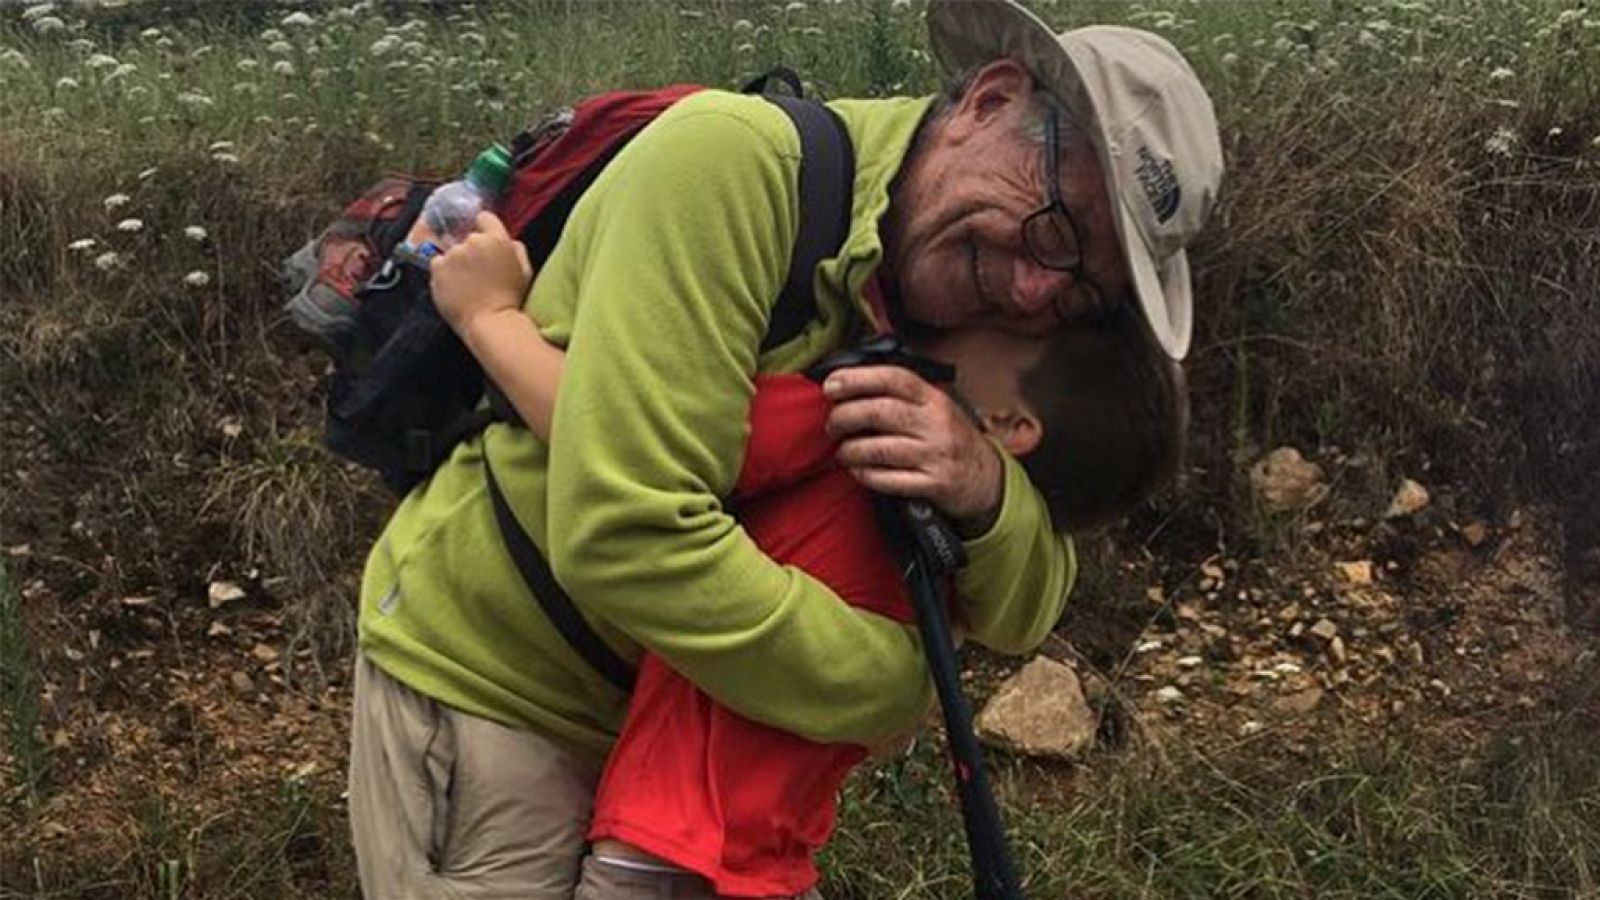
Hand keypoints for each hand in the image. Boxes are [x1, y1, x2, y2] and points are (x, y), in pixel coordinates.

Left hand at [429, 211, 532, 343]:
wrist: (490, 323)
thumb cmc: (511, 300)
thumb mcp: (525, 271)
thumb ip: (515, 249)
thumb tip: (507, 240)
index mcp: (497, 239)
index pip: (485, 218)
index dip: (486, 229)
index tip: (486, 244)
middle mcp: (473, 242)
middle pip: (469, 239)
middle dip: (473, 252)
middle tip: (479, 275)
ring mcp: (453, 255)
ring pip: (453, 253)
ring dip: (458, 264)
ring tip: (468, 286)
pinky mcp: (437, 269)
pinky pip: (438, 265)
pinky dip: (445, 274)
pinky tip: (456, 289)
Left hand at [822, 365, 1002, 529]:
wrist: (985, 477)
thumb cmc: (950, 437)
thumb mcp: (935, 406)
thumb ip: (900, 394)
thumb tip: (849, 383)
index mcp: (933, 398)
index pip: (893, 378)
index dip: (857, 379)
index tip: (831, 385)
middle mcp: (936, 424)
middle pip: (881, 412)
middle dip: (845, 416)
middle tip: (832, 425)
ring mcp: (936, 455)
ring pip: (880, 449)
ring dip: (851, 450)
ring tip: (842, 451)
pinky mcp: (933, 484)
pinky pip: (889, 480)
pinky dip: (866, 475)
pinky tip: (858, 470)